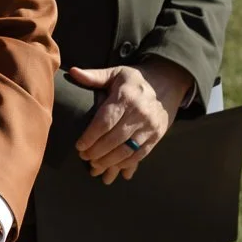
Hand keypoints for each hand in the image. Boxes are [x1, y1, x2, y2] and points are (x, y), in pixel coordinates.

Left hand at [68, 57, 193, 182]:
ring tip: (95, 166)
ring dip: (109, 162)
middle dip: (97, 152)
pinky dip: (126, 165)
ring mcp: (150, 126)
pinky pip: (140, 155)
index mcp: (126, 97)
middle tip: (84, 157)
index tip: (79, 146)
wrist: (167, 83)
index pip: (105, 121)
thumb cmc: (134, 80)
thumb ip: (94, 76)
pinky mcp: (157, 136)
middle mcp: (139, 113)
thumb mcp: (115, 73)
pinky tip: (114, 168)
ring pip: (127, 151)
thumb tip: (73, 72)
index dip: (91, 136)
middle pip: (114, 139)